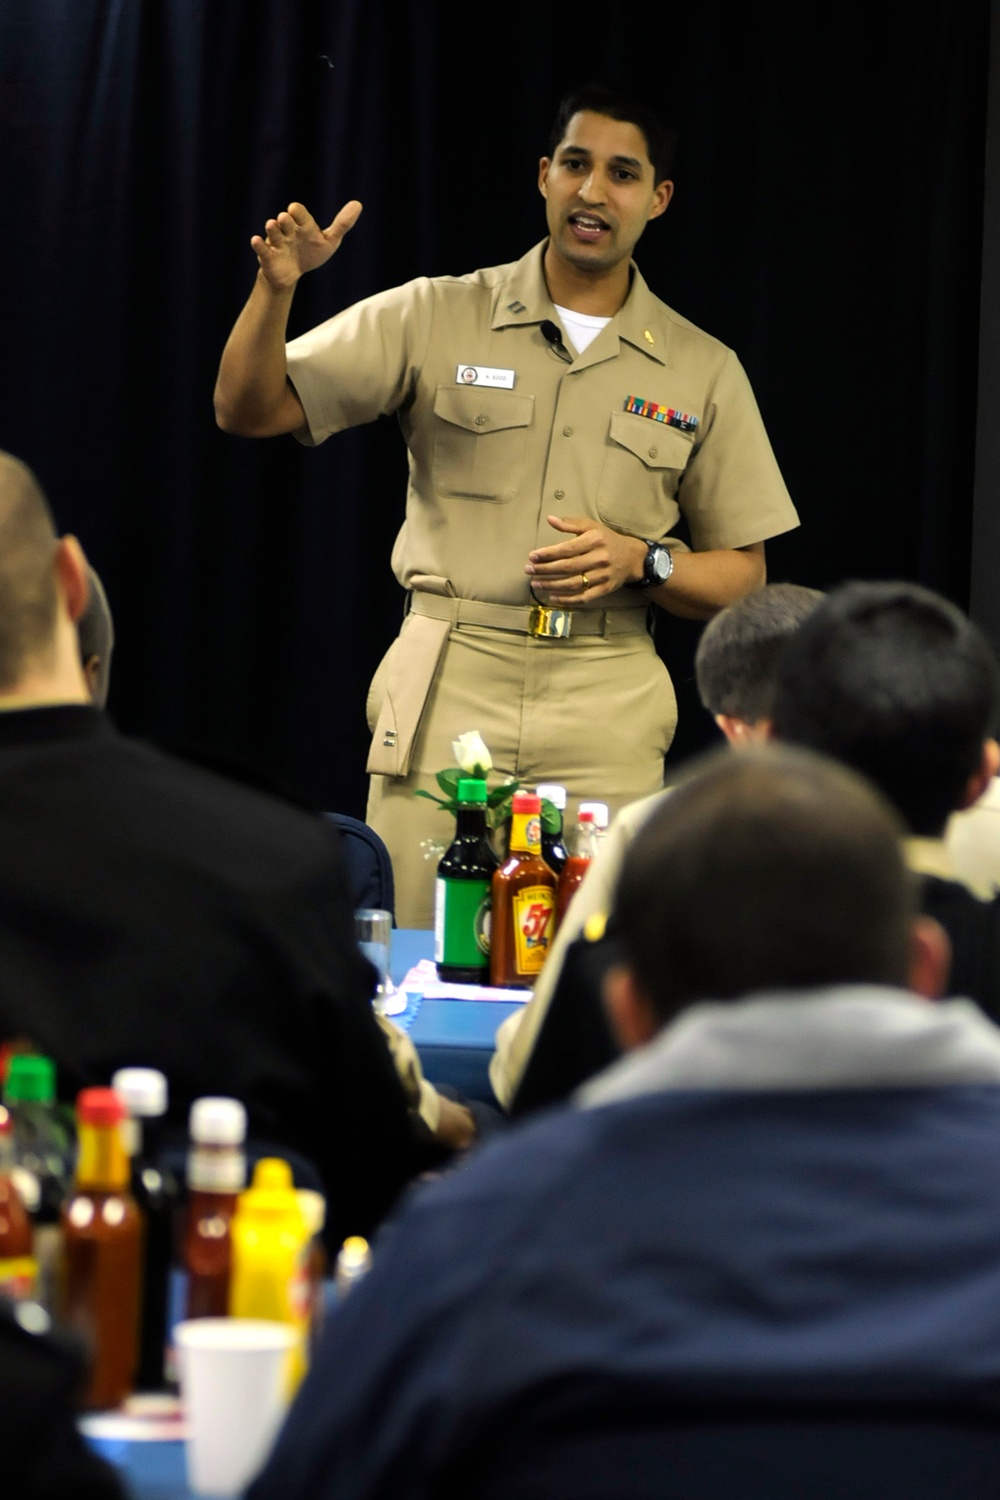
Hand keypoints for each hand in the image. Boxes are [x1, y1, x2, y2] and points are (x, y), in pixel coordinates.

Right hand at [250, 199, 362, 290]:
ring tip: (271, 224)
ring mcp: (277, 243)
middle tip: (285, 218)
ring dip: (272, 229)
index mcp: (303, 226)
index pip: (300, 215)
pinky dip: (258, 245)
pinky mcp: (268, 256)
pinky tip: (255, 240)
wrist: (292, 273)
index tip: (295, 210)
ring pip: (273, 233)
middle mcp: (288, 231)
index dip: (298, 213)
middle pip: (286, 223)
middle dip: (286, 221)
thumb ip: (342, 224)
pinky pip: (262, 249)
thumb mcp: (329, 241)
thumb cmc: (310, 252)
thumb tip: (358, 204)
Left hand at [524, 515, 645, 604]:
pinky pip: (583, 597)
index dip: (547, 554)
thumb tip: (550, 519)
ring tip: (536, 584)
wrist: (632, 557)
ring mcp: (603, 576)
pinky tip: (552, 597)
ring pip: (573, 584)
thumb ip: (570, 524)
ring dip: (551, 585)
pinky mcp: (605, 589)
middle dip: (545, 570)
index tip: (532, 556)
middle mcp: (599, 558)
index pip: (566, 549)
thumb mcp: (591, 526)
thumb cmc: (607, 540)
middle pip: (567, 567)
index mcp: (595, 540)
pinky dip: (567, 600)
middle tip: (528, 571)